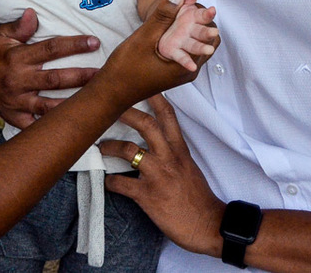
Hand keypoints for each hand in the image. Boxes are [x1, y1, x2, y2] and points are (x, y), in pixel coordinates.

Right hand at [0, 8, 99, 127]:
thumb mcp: (1, 34)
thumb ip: (20, 26)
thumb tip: (34, 13)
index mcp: (18, 57)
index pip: (51, 49)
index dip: (74, 45)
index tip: (94, 41)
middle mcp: (18, 80)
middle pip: (54, 79)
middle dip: (80, 77)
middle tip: (103, 75)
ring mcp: (16, 101)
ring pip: (48, 106)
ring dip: (71, 105)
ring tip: (92, 104)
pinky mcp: (12, 116)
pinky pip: (33, 126)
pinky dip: (48, 129)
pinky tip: (68, 129)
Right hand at [98, 0, 213, 105]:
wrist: (112, 91)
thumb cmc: (126, 69)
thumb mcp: (144, 37)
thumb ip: (163, 15)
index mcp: (186, 66)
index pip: (208, 38)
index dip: (205, 16)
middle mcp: (188, 71)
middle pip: (205, 42)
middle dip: (201, 22)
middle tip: (194, 3)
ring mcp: (180, 72)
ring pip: (194, 46)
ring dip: (191, 29)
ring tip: (183, 10)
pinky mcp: (172, 71)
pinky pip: (184, 51)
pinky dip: (182, 37)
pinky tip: (171, 25)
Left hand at [100, 94, 225, 257]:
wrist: (208, 225)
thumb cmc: (198, 198)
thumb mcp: (189, 168)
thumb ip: (173, 153)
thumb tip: (159, 145)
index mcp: (180, 150)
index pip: (169, 117)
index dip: (155, 98)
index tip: (142, 85)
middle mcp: (169, 158)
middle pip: (146, 125)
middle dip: (126, 113)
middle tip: (109, 107)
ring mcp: (158, 175)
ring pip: (129, 150)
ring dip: (111, 146)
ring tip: (101, 146)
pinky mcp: (148, 196)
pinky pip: (121, 184)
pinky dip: (111, 182)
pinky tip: (108, 182)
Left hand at [156, 0, 218, 71]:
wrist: (151, 27)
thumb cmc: (165, 14)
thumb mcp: (170, 6)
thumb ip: (180, 0)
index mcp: (191, 16)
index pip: (202, 15)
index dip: (207, 13)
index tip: (212, 10)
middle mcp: (190, 30)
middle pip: (201, 31)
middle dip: (207, 32)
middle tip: (214, 33)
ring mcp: (183, 42)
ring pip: (194, 45)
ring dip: (201, 48)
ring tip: (208, 51)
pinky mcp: (174, 52)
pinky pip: (182, 57)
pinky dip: (187, 61)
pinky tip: (192, 66)